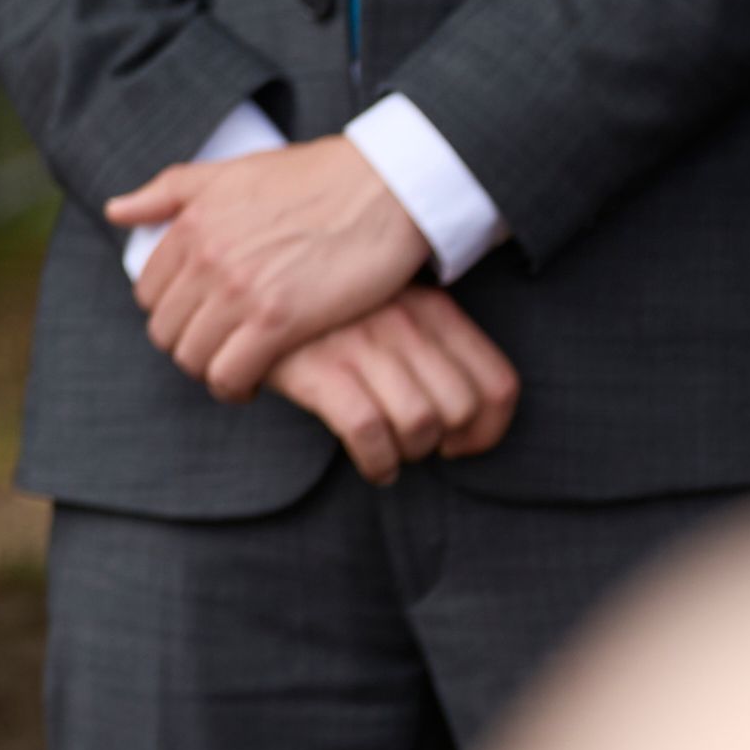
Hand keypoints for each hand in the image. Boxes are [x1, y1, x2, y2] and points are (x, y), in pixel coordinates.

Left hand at [109, 132, 433, 396]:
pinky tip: (255, 382)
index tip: (197, 318)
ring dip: (209, 369)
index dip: (169, 311)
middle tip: (217, 347)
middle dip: (186, 343)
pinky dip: (234, 386)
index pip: (148, 291)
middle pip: (165, 330)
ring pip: (192, 357)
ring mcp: (239, 290)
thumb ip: (169, 192)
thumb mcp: (232, 171)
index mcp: (191, 223)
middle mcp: (206, 257)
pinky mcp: (279, 321)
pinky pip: (229, 374)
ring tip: (235, 366)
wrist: (384, 186)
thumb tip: (115, 210)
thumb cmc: (315, 177)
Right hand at [258, 285, 519, 485]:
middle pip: (461, 411)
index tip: (463, 444)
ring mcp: (361, 344)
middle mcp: (405, 323)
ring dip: (409, 453)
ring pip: (420, 424)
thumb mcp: (391, 306)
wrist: (250, 284)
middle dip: (445, 444)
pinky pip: (369, 432)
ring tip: (392, 454)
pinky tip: (373, 466)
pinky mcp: (319, 368)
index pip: (499, 384)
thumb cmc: (328, 309)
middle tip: (419, 447)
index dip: (490, 430)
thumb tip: (467, 412)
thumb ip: (430, 343)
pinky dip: (377, 462)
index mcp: (433, 308)